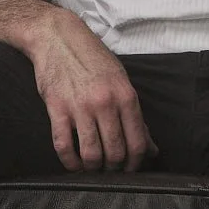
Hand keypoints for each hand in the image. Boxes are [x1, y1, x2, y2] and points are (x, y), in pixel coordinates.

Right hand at [30, 13, 157, 170]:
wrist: (58, 37)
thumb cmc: (92, 58)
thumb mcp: (121, 81)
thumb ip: (135, 116)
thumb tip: (151, 147)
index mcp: (125, 96)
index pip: (137, 142)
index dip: (136, 163)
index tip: (130, 169)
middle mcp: (105, 103)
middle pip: (115, 152)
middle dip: (115, 169)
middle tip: (111, 170)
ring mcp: (80, 107)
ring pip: (91, 154)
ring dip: (93, 168)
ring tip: (93, 168)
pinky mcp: (57, 109)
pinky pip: (64, 146)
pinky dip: (70, 162)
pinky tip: (73, 164)